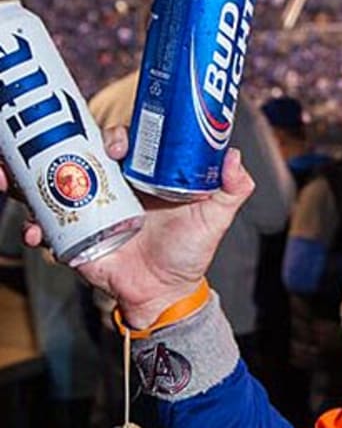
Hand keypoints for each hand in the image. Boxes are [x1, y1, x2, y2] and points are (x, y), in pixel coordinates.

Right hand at [7, 127, 254, 329]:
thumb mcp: (215, 217)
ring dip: (24, 178)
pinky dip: (33, 225)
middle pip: (75, 153)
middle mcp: (111, 185)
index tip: (114, 144)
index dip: (112, 135)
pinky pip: (45, 224)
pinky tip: (34, 232)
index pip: (120, 142)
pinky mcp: (72, 235)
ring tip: (8, 181)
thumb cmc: (190, 250)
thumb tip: (234, 157)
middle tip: (38, 145)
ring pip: (49, 182)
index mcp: (141, 174)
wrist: (165, 292)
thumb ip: (232, 188)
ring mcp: (88, 208)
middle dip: (50, 143)